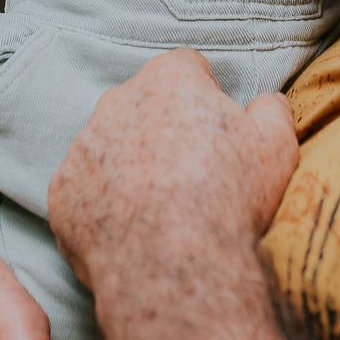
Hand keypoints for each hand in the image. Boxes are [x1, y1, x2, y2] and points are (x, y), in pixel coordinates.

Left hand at [49, 48, 297, 297]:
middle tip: (191, 173)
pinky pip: (84, 189)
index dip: (205, 97)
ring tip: (162, 208)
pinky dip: (103, 204)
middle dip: (163, 128)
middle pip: (144, 104)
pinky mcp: (62, 193)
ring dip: (130, 165)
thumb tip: (265, 103)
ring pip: (109, 146)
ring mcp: (82, 148)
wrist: (178, 271)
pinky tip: (132, 230)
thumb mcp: (277, 145)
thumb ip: (271, 109)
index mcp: (167, 78)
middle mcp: (116, 101)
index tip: (216, 133)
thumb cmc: (230, 201)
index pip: (186, 68)